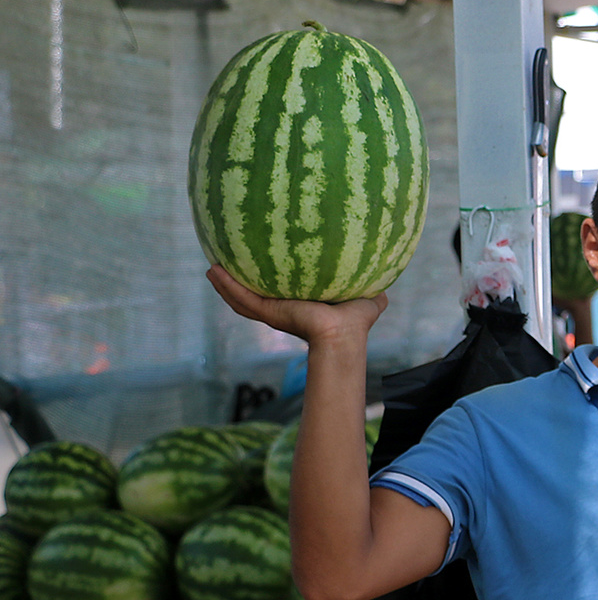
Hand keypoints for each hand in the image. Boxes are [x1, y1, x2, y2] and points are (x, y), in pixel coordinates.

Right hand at [206, 265, 387, 342]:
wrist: (344, 335)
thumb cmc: (356, 321)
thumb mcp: (365, 298)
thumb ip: (372, 288)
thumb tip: (384, 280)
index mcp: (301, 307)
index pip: (278, 294)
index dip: (266, 282)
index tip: (256, 264)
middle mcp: (284, 310)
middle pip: (253, 297)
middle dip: (238, 284)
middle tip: (224, 265)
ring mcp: (273, 313)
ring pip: (241, 299)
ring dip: (224, 285)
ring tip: (210, 267)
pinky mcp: (268, 313)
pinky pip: (242, 298)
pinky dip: (226, 286)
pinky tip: (213, 271)